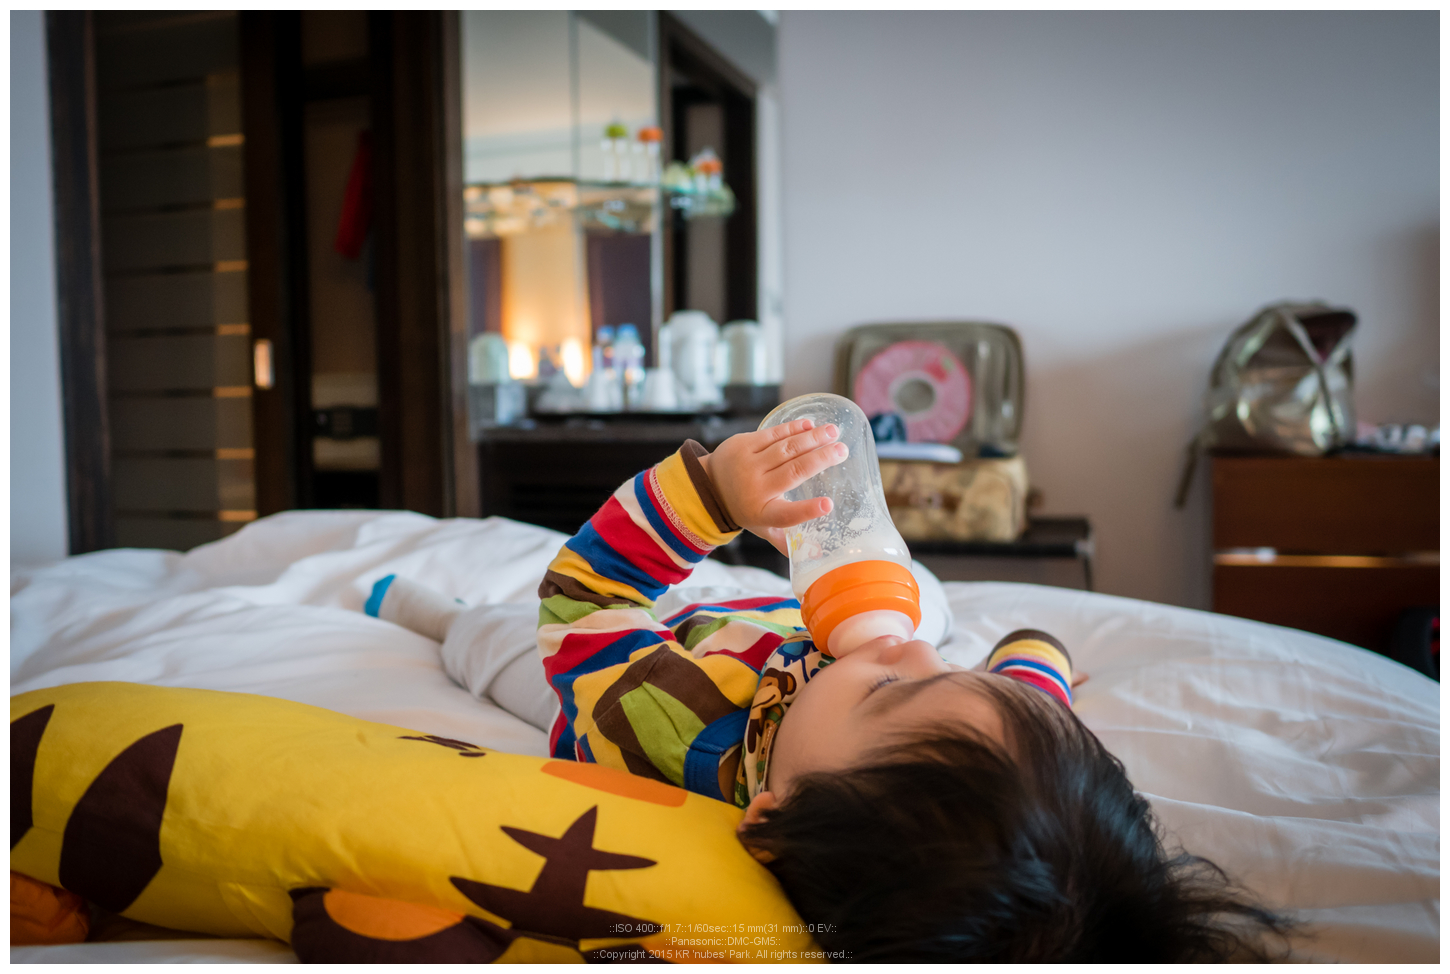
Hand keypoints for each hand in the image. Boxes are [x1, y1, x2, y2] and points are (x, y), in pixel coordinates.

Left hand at [697, 419, 848, 554]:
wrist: (708, 486)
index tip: (828, 505)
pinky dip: (793, 428)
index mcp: (763, 513)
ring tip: (834, 432)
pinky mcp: (743, 444)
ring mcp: (748, 464)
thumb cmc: (745, 508)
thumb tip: (816, 556)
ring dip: (812, 438)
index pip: (786, 515)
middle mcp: (756, 488)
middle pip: (793, 473)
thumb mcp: (761, 527)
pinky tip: (811, 425)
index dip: (807, 511)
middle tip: (843, 451)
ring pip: (786, 449)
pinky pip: (773, 434)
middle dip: (821, 460)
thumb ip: (784, 540)